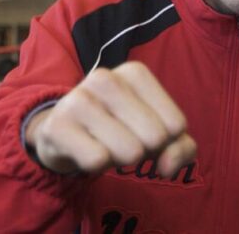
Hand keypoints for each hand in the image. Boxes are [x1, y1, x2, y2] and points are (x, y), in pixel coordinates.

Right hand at [25, 61, 195, 175]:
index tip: (142, 131)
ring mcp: (78, 99)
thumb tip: (167, 166)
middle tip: (121, 139)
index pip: (176, 126)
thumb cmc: (118, 128)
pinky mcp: (57, 125)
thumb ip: (180, 147)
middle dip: (143, 150)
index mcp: (134, 72)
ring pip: (129, 152)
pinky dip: (96, 166)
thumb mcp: (158, 132)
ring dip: (119, 159)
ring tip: (103, 143)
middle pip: (155, 138)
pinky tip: (85, 149)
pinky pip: (98, 161)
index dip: (165, 141)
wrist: (61, 132)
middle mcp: (105, 78)